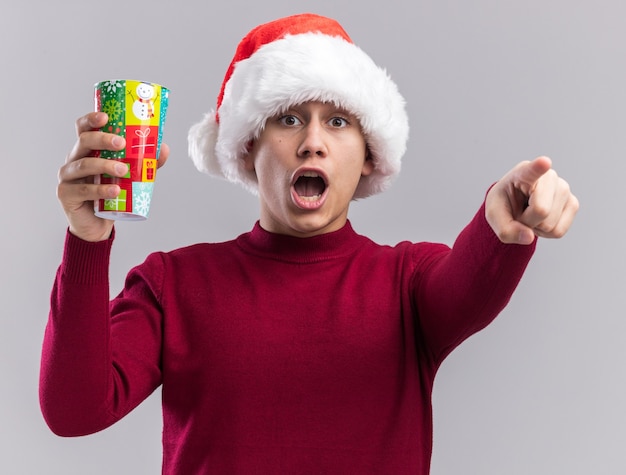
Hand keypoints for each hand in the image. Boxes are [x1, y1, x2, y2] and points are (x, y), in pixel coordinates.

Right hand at [57, 112, 169, 241]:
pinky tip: (115, 191)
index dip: (91, 120)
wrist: (97, 224)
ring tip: (123, 170)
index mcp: (87, 150)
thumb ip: (145, 162)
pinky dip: (100, 190)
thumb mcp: (130, 176)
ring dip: (104, 165)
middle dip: (102, 139)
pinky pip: (83, 190)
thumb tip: (164, 148)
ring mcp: (67, 176)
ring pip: (83, 165)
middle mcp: (74, 159)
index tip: (106, 117)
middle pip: (84, 141)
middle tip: (121, 144)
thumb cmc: (111, 194)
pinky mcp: (66, 194)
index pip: (84, 129)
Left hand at [485, 156, 578, 244]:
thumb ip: (506, 230)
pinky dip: (547, 233)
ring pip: (551, 224)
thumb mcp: (494, 217)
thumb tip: (529, 237)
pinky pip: (559, 231)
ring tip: (530, 214)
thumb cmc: (504, 205)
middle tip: (520, 212)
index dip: (539, 167)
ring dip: (537, 227)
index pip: (532, 170)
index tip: (544, 162)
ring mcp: (564, 189)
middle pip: (541, 210)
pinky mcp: (573, 203)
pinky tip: (541, 220)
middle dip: (527, 221)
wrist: (515, 205)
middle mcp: (548, 177)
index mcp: (523, 173)